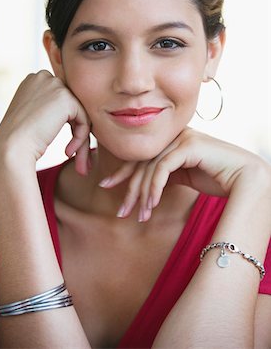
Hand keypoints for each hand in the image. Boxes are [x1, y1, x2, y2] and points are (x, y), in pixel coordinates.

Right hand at [0, 70, 90, 173]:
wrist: (11, 147)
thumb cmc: (18, 139)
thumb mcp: (31, 116)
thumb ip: (48, 108)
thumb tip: (71, 114)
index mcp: (34, 80)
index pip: (61, 99)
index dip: (65, 121)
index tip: (63, 142)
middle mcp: (44, 77)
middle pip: (72, 104)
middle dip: (76, 129)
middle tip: (72, 153)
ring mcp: (55, 86)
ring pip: (80, 113)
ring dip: (80, 137)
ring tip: (75, 157)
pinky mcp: (66, 99)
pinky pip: (84, 120)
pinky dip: (80, 138)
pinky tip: (67, 152)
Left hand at [99, 128, 270, 220]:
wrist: (246, 178)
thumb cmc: (218, 178)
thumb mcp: (185, 176)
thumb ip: (167, 173)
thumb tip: (146, 185)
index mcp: (171, 140)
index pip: (140, 156)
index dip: (122, 172)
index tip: (106, 186)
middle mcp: (173, 136)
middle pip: (142, 162)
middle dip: (129, 189)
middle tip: (121, 211)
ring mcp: (181, 138)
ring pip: (150, 167)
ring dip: (144, 195)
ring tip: (140, 216)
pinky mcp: (188, 145)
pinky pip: (163, 168)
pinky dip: (155, 188)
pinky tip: (153, 205)